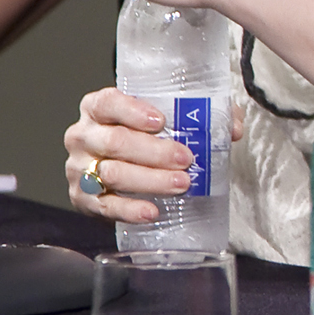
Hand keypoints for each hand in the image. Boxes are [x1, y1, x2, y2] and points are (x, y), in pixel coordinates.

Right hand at [64, 87, 193, 225]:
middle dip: (153, 152)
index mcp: (99, 108)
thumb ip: (204, 115)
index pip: (108, 103)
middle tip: (185, 158)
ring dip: (149, 180)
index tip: (161, 121)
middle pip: (114, 141)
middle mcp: (83, 135)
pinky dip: (129, 210)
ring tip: (181, 183)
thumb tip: (234, 127)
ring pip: (111, 173)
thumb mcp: (170, 117)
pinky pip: (105, 206)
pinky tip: (152, 211)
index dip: (132, 111)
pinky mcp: (82, 198)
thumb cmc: (145, 137)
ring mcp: (79, 168)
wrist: (121, 169)